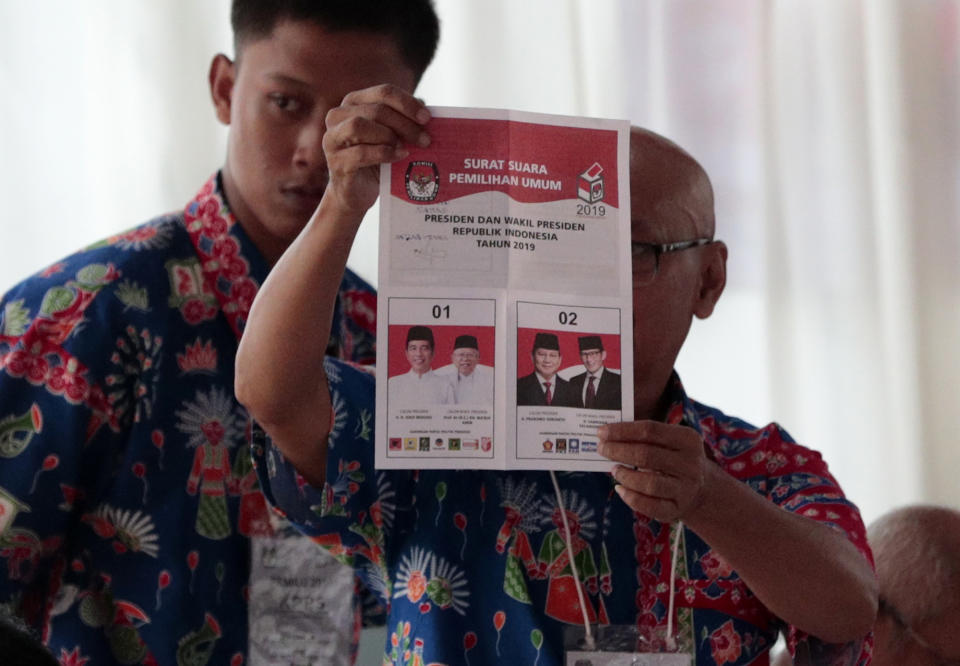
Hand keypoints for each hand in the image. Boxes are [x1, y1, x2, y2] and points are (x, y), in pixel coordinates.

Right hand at [322, 84, 430, 215]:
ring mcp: (332, 139)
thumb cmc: (376, 160)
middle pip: (376, 110)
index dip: (407, 103)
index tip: (427, 118)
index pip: (383, 92)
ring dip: (389, 136)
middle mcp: (338, 116)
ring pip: (359, 125)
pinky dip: (383, 153)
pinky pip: (360, 152)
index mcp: (354, 102)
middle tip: (425, 140)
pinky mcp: (335, 162)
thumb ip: (403, 121)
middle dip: (405, 124)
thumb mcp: (391, 136)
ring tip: (407, 148)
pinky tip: (399, 157)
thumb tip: (425, 110)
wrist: (357, 193)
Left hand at [598, 420, 710, 521]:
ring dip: (625, 475)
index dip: (622, 430)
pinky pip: (650, 506)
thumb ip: (645, 436)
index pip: (650, 430)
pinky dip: (630, 497)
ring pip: (649, 483)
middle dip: (618, 450)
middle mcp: (690, 464)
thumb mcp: (670, 442)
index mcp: (688, 439)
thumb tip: (608, 434)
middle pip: (647, 455)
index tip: (602, 432)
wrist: (701, 490)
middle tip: (602, 449)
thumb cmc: (674, 459)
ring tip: (613, 469)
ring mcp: (685, 488)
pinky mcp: (677, 508)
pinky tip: (620, 489)